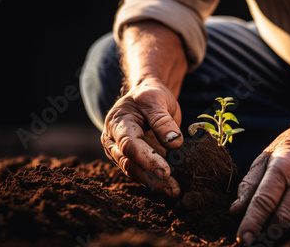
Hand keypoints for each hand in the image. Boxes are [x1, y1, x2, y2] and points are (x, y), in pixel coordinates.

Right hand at [101, 78, 182, 197]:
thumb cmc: (149, 96)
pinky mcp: (132, 160)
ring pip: (134, 172)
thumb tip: (174, 143)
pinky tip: (171, 189)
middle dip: (152, 178)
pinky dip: (156, 182)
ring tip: (175, 192)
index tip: (166, 172)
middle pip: (129, 163)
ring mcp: (120, 152)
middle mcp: (114, 140)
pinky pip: (141, 173)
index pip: (129, 145)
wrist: (145, 97)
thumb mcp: (156, 99)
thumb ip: (163, 120)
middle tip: (174, 190)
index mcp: (118, 123)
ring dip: (155, 185)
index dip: (147, 160)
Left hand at [230, 120, 289, 244]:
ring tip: (282, 219)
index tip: (244, 238)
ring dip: (288, 230)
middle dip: (270, 230)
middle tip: (262, 232)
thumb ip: (250, 183)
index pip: (264, 201)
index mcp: (282, 166)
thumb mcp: (267, 156)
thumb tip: (236, 210)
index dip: (252, 222)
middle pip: (283, 219)